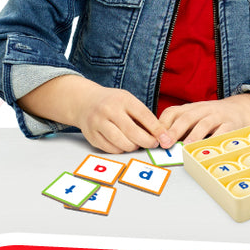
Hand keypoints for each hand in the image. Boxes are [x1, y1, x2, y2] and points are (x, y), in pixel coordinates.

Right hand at [19, 76, 166, 152]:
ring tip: (138, 144)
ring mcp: (98, 123)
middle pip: (132, 132)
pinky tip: (124, 145)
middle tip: (153, 144)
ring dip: (133, 147)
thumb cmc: (113, 102)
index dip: (156, 129)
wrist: (85, 102)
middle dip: (146, 141)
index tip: (165, 137)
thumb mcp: (128, 100)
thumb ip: (142, 115)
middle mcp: (109, 110)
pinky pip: (110, 149)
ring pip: (121, 142)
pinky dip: (120, 150)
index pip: (144, 115)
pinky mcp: (91, 135)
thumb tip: (160, 134)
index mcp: (123, 100)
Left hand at [158, 93, 249, 145]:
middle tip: (165, 143)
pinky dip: (215, 139)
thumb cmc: (212, 118)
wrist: (241, 109)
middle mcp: (202, 110)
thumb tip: (159, 145)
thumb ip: (179, 128)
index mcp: (190, 108)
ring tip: (186, 145)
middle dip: (174, 131)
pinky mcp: (231, 124)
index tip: (154, 138)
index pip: (172, 112)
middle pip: (186, 117)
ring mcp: (218, 116)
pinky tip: (209, 147)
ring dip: (194, 135)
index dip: (162, 124)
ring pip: (204, 123)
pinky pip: (223, 131)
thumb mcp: (195, 118)